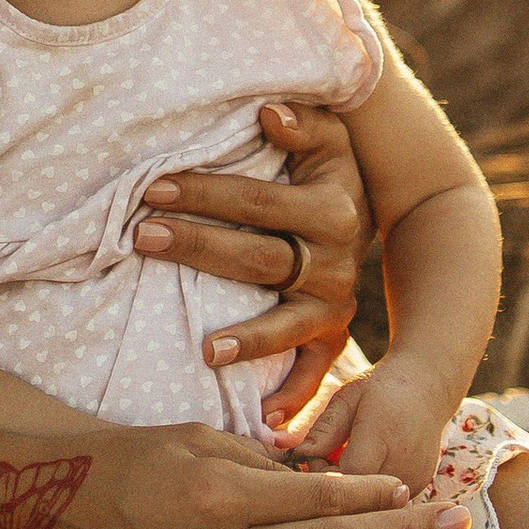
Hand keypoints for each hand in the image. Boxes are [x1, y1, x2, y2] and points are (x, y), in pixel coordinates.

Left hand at [130, 99, 369, 428]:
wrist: (385, 222)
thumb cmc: (331, 174)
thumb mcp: (331, 141)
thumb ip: (305, 123)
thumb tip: (268, 112)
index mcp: (333, 209)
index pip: (259, 202)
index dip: (207, 193)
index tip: (153, 188)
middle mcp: (337, 262)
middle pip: (259, 259)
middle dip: (198, 247)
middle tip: (142, 236)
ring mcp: (334, 306)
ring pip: (284, 324)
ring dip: (245, 337)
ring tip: (204, 348)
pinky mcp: (332, 337)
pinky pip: (312, 371)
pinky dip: (291, 395)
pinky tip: (263, 416)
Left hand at [289, 363, 448, 494]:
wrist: (428, 387)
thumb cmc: (380, 388)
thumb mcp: (347, 398)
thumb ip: (323, 430)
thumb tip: (295, 455)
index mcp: (383, 435)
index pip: (345, 478)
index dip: (320, 475)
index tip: (311, 459)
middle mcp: (405, 464)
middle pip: (357, 499)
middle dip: (331, 488)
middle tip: (320, 465)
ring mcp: (415, 481)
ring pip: (370, 505)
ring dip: (349, 494)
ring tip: (340, 467)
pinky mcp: (419, 489)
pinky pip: (384, 504)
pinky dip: (366, 495)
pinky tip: (359, 474)